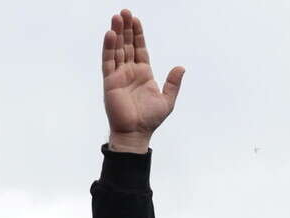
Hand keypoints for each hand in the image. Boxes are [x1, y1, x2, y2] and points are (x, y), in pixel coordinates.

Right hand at [102, 9, 183, 152]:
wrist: (136, 132)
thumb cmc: (150, 119)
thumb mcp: (167, 100)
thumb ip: (173, 83)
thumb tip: (181, 67)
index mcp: (143, 73)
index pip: (140, 49)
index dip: (138, 35)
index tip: (136, 20)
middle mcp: (130, 71)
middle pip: (127, 45)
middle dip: (126, 29)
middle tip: (124, 12)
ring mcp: (119, 75)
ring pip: (117, 50)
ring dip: (117, 34)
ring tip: (116, 18)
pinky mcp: (110, 81)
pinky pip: (108, 61)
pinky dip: (109, 48)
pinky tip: (110, 35)